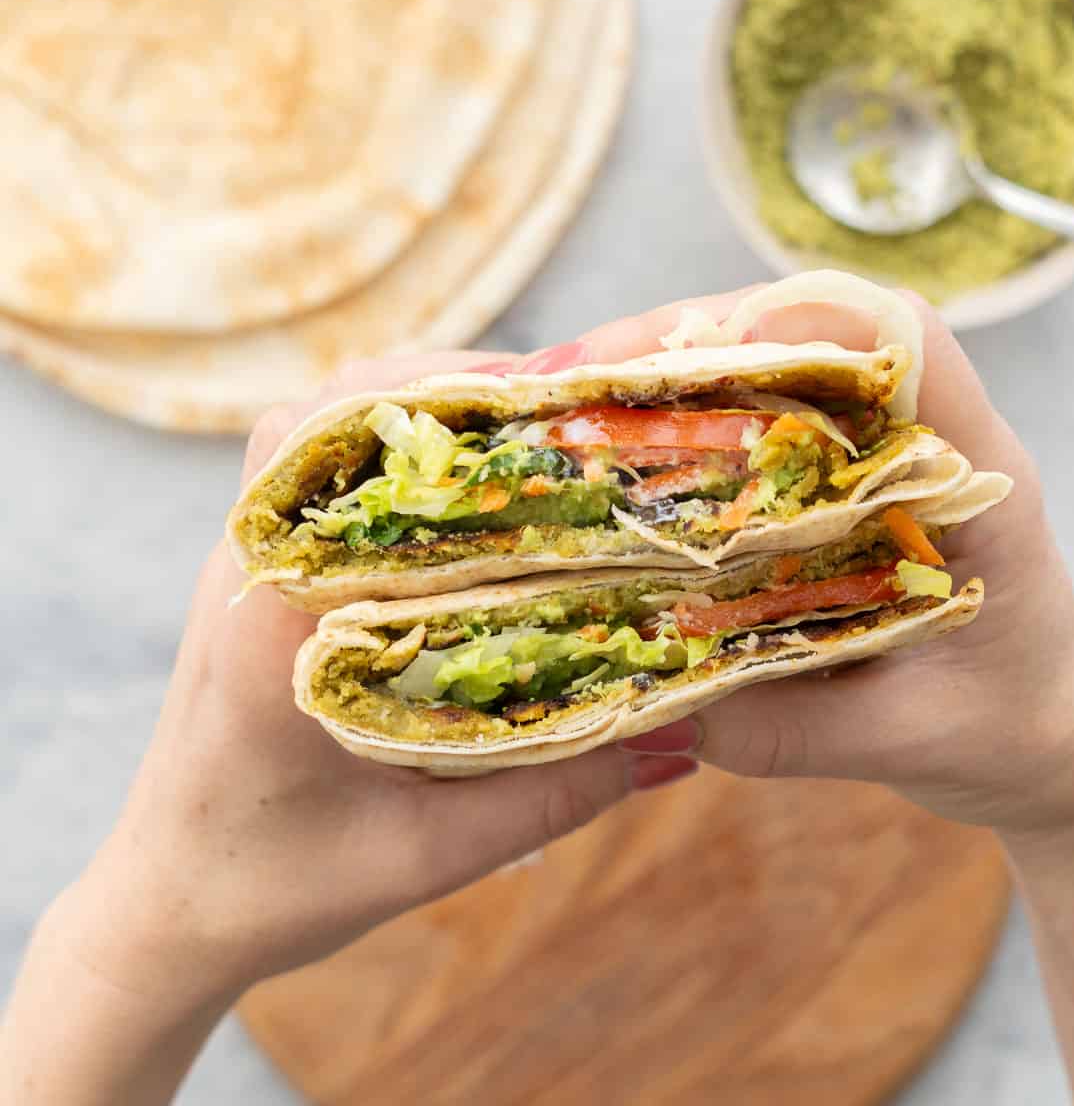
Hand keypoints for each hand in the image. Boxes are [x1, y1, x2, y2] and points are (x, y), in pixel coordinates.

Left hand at [69, 350, 697, 1012]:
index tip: (547, 403)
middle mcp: (249, 571)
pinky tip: (463, 486)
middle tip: (556, 408)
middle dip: (448, 391)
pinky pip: (315, 471)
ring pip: (319, 429)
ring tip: (520, 432)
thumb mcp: (428, 857)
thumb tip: (679, 731)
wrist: (171, 905)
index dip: (448, 410)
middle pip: (332, 415)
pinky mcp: (257, 575)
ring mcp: (244, 564)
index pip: (345, 462)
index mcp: (275, 625)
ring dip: (418, 413)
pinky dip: (390, 451)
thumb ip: (554, 794)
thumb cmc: (278, 888)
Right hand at [545, 288, 1073, 844]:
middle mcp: (930, 444)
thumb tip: (650, 698)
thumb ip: (786, 726)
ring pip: (773, 372)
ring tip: (572, 403)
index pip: (902, 338)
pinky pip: (759, 430)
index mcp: (978, 478)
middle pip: (810, 337)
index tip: (681, 350)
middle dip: (684, 341)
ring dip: (670, 378)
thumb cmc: (1013, 735)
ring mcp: (885, 462)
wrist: (1057, 747)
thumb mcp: (902, 741)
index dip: (791, 321)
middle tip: (573, 376)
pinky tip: (620, 456)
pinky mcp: (845, 490)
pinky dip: (683, 428)